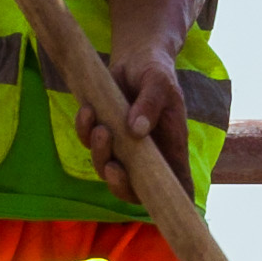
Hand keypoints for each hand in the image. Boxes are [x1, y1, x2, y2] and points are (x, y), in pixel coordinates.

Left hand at [99, 14, 197, 198]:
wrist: (137, 56)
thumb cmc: (156, 71)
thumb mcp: (159, 82)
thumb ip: (150, 105)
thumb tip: (136, 131)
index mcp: (171, 148)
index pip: (176, 184)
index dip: (171, 202)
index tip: (159, 204)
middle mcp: (148, 154)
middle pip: (134, 189)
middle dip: (119, 183)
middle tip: (112, 165)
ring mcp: (124, 146)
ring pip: (107, 168)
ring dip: (99, 153)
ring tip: (99, 126)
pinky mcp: (105, 133)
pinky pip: (89, 142)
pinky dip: (85, 130)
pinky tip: (88, 111)